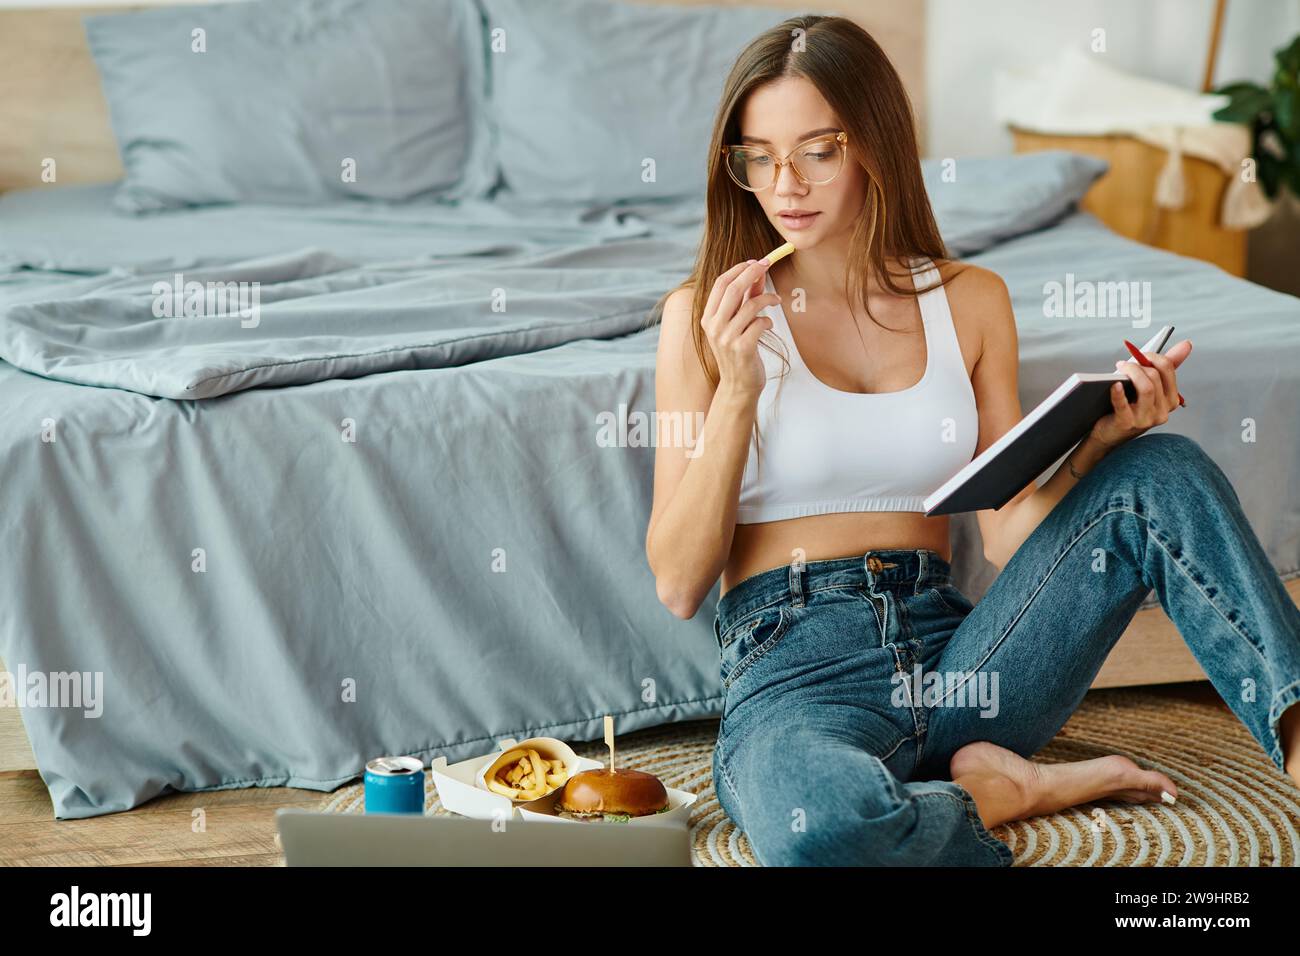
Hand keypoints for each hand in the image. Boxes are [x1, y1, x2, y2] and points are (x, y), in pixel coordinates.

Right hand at [700, 258, 780, 398]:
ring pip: (750, 305)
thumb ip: (745, 299)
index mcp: (708, 317)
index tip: (755, 261)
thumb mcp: (737, 324)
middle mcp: (714, 326)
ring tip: (776, 300)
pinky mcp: (742, 348)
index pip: (721, 284)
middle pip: (733, 289)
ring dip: (768, 298)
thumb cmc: (739, 353)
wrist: (738, 386)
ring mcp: (726, 338)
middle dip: (753, 273)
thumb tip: (757, 274)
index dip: (739, 269)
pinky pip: (760, 323)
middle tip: (768, 264)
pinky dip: (768, 320)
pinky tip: (768, 326)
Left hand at [1089, 339, 1191, 448]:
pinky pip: (1124, 405)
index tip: (1140, 354)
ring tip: (1119, 368)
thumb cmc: (1129, 406)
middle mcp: (1163, 411)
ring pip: (1146, 388)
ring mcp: (1146, 419)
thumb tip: (1187, 344)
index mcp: (1171, 399)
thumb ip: (1168, 366)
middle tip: (1124, 363)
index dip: (1152, 356)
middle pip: (1155, 377)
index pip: (1168, 369)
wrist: (1109, 433)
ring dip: (1131, 373)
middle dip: (1138, 365)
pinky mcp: (1128, 424)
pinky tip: (1114, 384)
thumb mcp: (1150, 387)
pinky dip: (1118, 393)